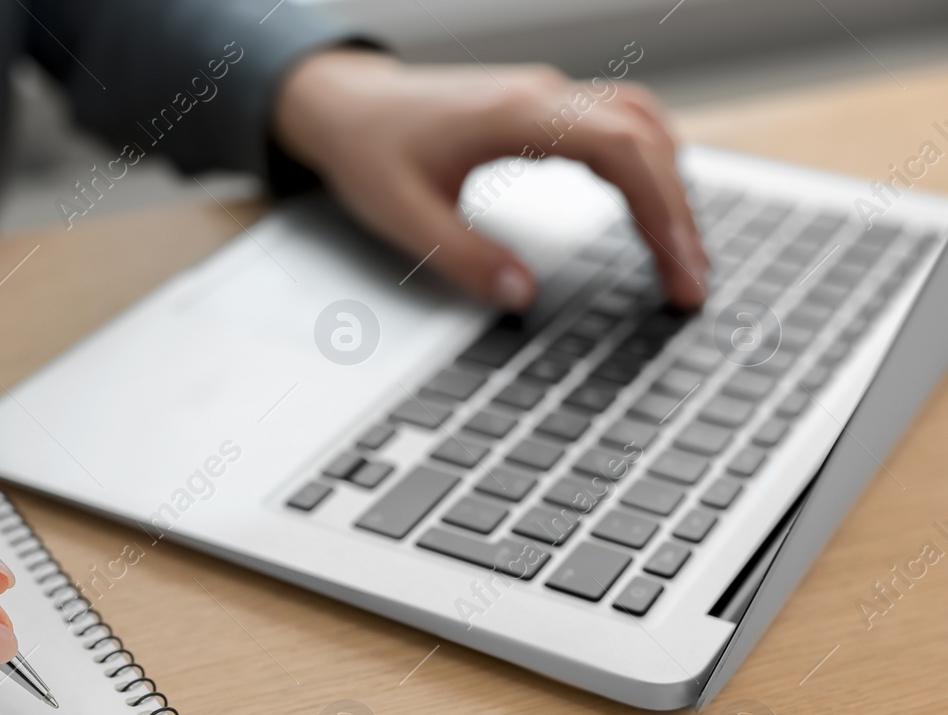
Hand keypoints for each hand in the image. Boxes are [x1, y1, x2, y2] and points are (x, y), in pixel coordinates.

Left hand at [273, 51, 709, 309]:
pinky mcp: (544, 110)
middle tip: (693, 283)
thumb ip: (464, 258)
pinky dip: (649, 166)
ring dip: (671, 186)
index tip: (680, 264)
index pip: (620, 149)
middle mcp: (544, 96)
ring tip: (682, 256)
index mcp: (516, 115)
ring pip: (642, 126)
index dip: (661, 207)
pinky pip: (620, 126)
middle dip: (679, 213)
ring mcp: (548, 98)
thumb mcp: (403, 216)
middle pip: (646, 139)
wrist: (343, 103)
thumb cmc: (368, 150)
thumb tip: (523, 296)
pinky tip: (654, 208)